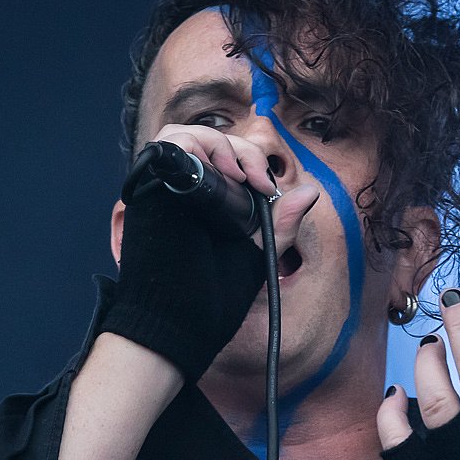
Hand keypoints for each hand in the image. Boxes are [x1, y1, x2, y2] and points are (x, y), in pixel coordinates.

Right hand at [100, 125, 318, 380]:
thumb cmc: (212, 300)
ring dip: (216, 143)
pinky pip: (166, 145)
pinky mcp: (150, 190)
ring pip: (184, 135)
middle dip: (241, 150)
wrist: (180, 325)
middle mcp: (185, 193)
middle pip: (208, 140)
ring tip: (238, 173)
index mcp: (210, 205)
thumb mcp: (256, 254)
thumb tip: (309, 192)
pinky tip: (219, 170)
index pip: (227, 159)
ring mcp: (165, 189)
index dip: (252, 160)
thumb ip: (281, 224)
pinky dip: (192, 144)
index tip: (267, 187)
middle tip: (257, 179)